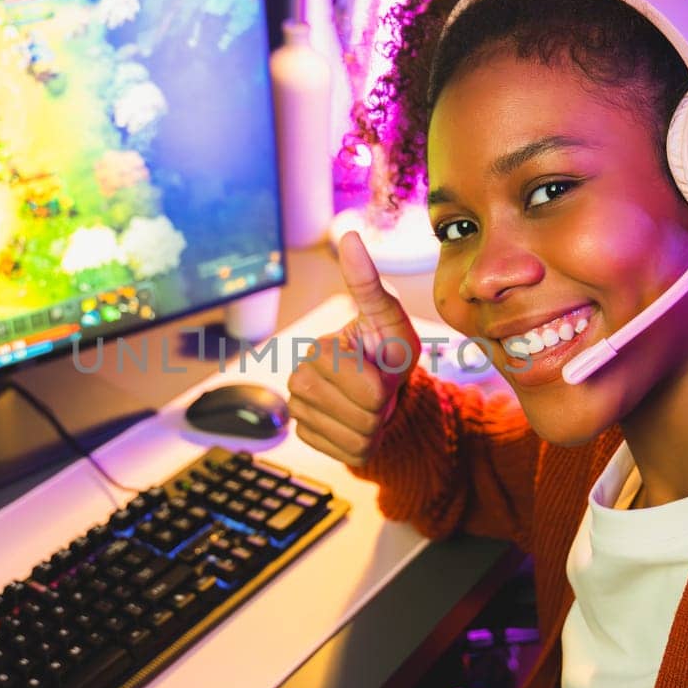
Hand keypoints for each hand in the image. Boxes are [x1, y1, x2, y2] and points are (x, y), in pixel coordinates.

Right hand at [287, 231, 421, 466]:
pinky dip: (362, 443)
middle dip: (383, 407)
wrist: (380, 387)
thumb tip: (349, 234)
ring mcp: (297, 410)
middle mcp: (298, 379)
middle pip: (365, 416)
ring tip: (370, 404)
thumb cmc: (387, 348)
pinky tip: (355, 421)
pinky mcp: (304, 435)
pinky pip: (347, 453)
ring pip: (356, 438)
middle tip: (378, 389)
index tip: (381, 368)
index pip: (372, 391)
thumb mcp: (390, 319)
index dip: (390, 386)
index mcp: (319, 350)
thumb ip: (369, 283)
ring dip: (375, 426)